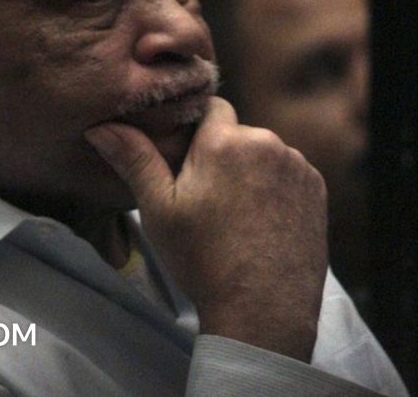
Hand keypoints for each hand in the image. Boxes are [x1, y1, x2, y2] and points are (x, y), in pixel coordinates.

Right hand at [85, 97, 327, 360]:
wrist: (263, 310)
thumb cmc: (203, 260)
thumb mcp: (158, 210)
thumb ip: (135, 160)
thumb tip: (100, 126)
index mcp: (224, 141)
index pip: (210, 107)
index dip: (195, 128)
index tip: (185, 157)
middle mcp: (267, 142)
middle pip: (237, 134)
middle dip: (222, 154)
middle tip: (205, 196)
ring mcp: (297, 166)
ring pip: (264, 154)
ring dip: (250, 170)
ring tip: (235, 214)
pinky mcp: (317, 189)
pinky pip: (288, 174)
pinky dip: (275, 188)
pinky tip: (260, 221)